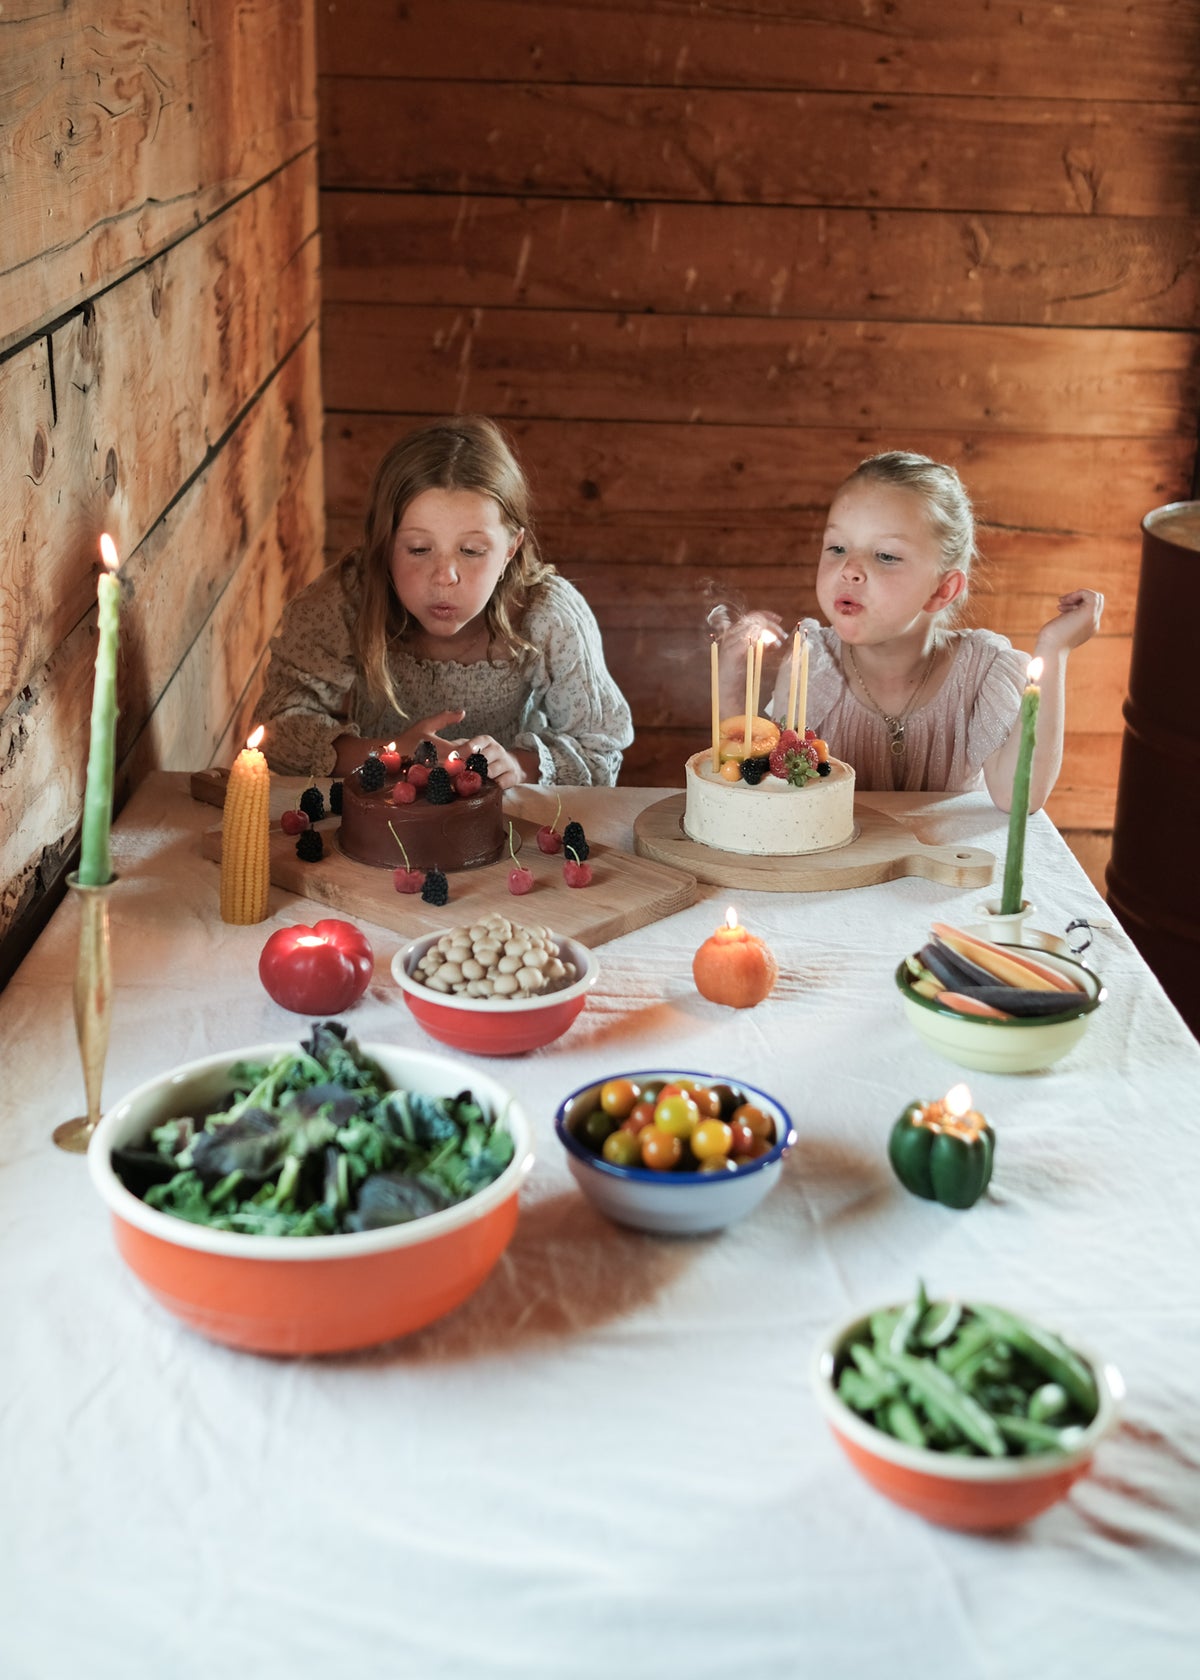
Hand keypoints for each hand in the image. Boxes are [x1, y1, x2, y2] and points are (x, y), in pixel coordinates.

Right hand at [331, 713, 465, 776]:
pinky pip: (448, 786)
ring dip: (464, 774)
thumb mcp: (426, 725)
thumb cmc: (409, 739)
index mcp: (445, 748)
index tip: (473, 748)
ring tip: (463, 769)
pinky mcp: (433, 785)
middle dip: (472, 764)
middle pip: (467, 767)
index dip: (474, 750)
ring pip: (459, 777)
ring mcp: (439, 777)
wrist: (390, 756)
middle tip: (472, 760)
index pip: (469, 751)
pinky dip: (454, 782)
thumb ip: (445, 718)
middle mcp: (443, 764)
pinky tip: (453, 778)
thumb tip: (463, 712)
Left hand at [452, 733, 534, 789]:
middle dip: (469, 769)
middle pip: (481, 759)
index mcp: (485, 741)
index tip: (452, 764)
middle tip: (459, 776)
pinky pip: (500, 783)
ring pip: (490, 771)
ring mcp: (506, 762)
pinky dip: (491, 787)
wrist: (509, 767)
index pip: (472, 746)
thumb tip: (444, 757)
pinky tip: (485, 788)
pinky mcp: (513, 775)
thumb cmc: (484, 759)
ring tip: (471, 784)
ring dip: (479, 779)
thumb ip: (458, 750)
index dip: (461, 756)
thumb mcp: (472, 750)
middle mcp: (497, 749)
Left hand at [1035, 588, 1103, 656]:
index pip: (1089, 608)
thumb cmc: (1048, 640)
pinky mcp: (1090, 614)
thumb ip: (1066, 619)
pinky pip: (1092, 595)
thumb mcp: (1058, 626)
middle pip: (1096, 601)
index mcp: (1087, 628)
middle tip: (1062, 603)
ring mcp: (1093, 619)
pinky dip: (1078, 593)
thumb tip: (1065, 609)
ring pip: (1097, 597)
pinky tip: (1065, 601)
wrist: (1050, 649)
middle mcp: (1093, 624)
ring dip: (1078, 594)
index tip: (1060, 608)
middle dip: (1079, 597)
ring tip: (1062, 602)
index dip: (1075, 604)